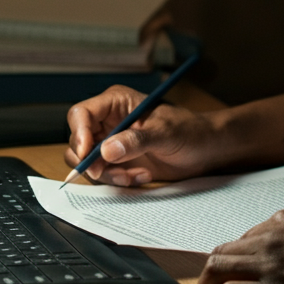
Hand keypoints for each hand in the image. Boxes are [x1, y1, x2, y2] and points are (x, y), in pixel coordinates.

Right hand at [64, 84, 219, 185]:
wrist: (205, 149)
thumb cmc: (189, 130)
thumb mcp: (165, 133)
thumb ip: (136, 140)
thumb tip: (107, 150)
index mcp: (117, 103)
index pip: (81, 115)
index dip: (80, 135)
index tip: (89, 154)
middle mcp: (109, 121)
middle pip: (78, 141)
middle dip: (92, 161)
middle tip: (111, 172)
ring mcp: (111, 142)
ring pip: (87, 162)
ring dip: (107, 174)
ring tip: (136, 175)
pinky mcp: (118, 161)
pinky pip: (103, 174)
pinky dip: (118, 180)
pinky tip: (142, 176)